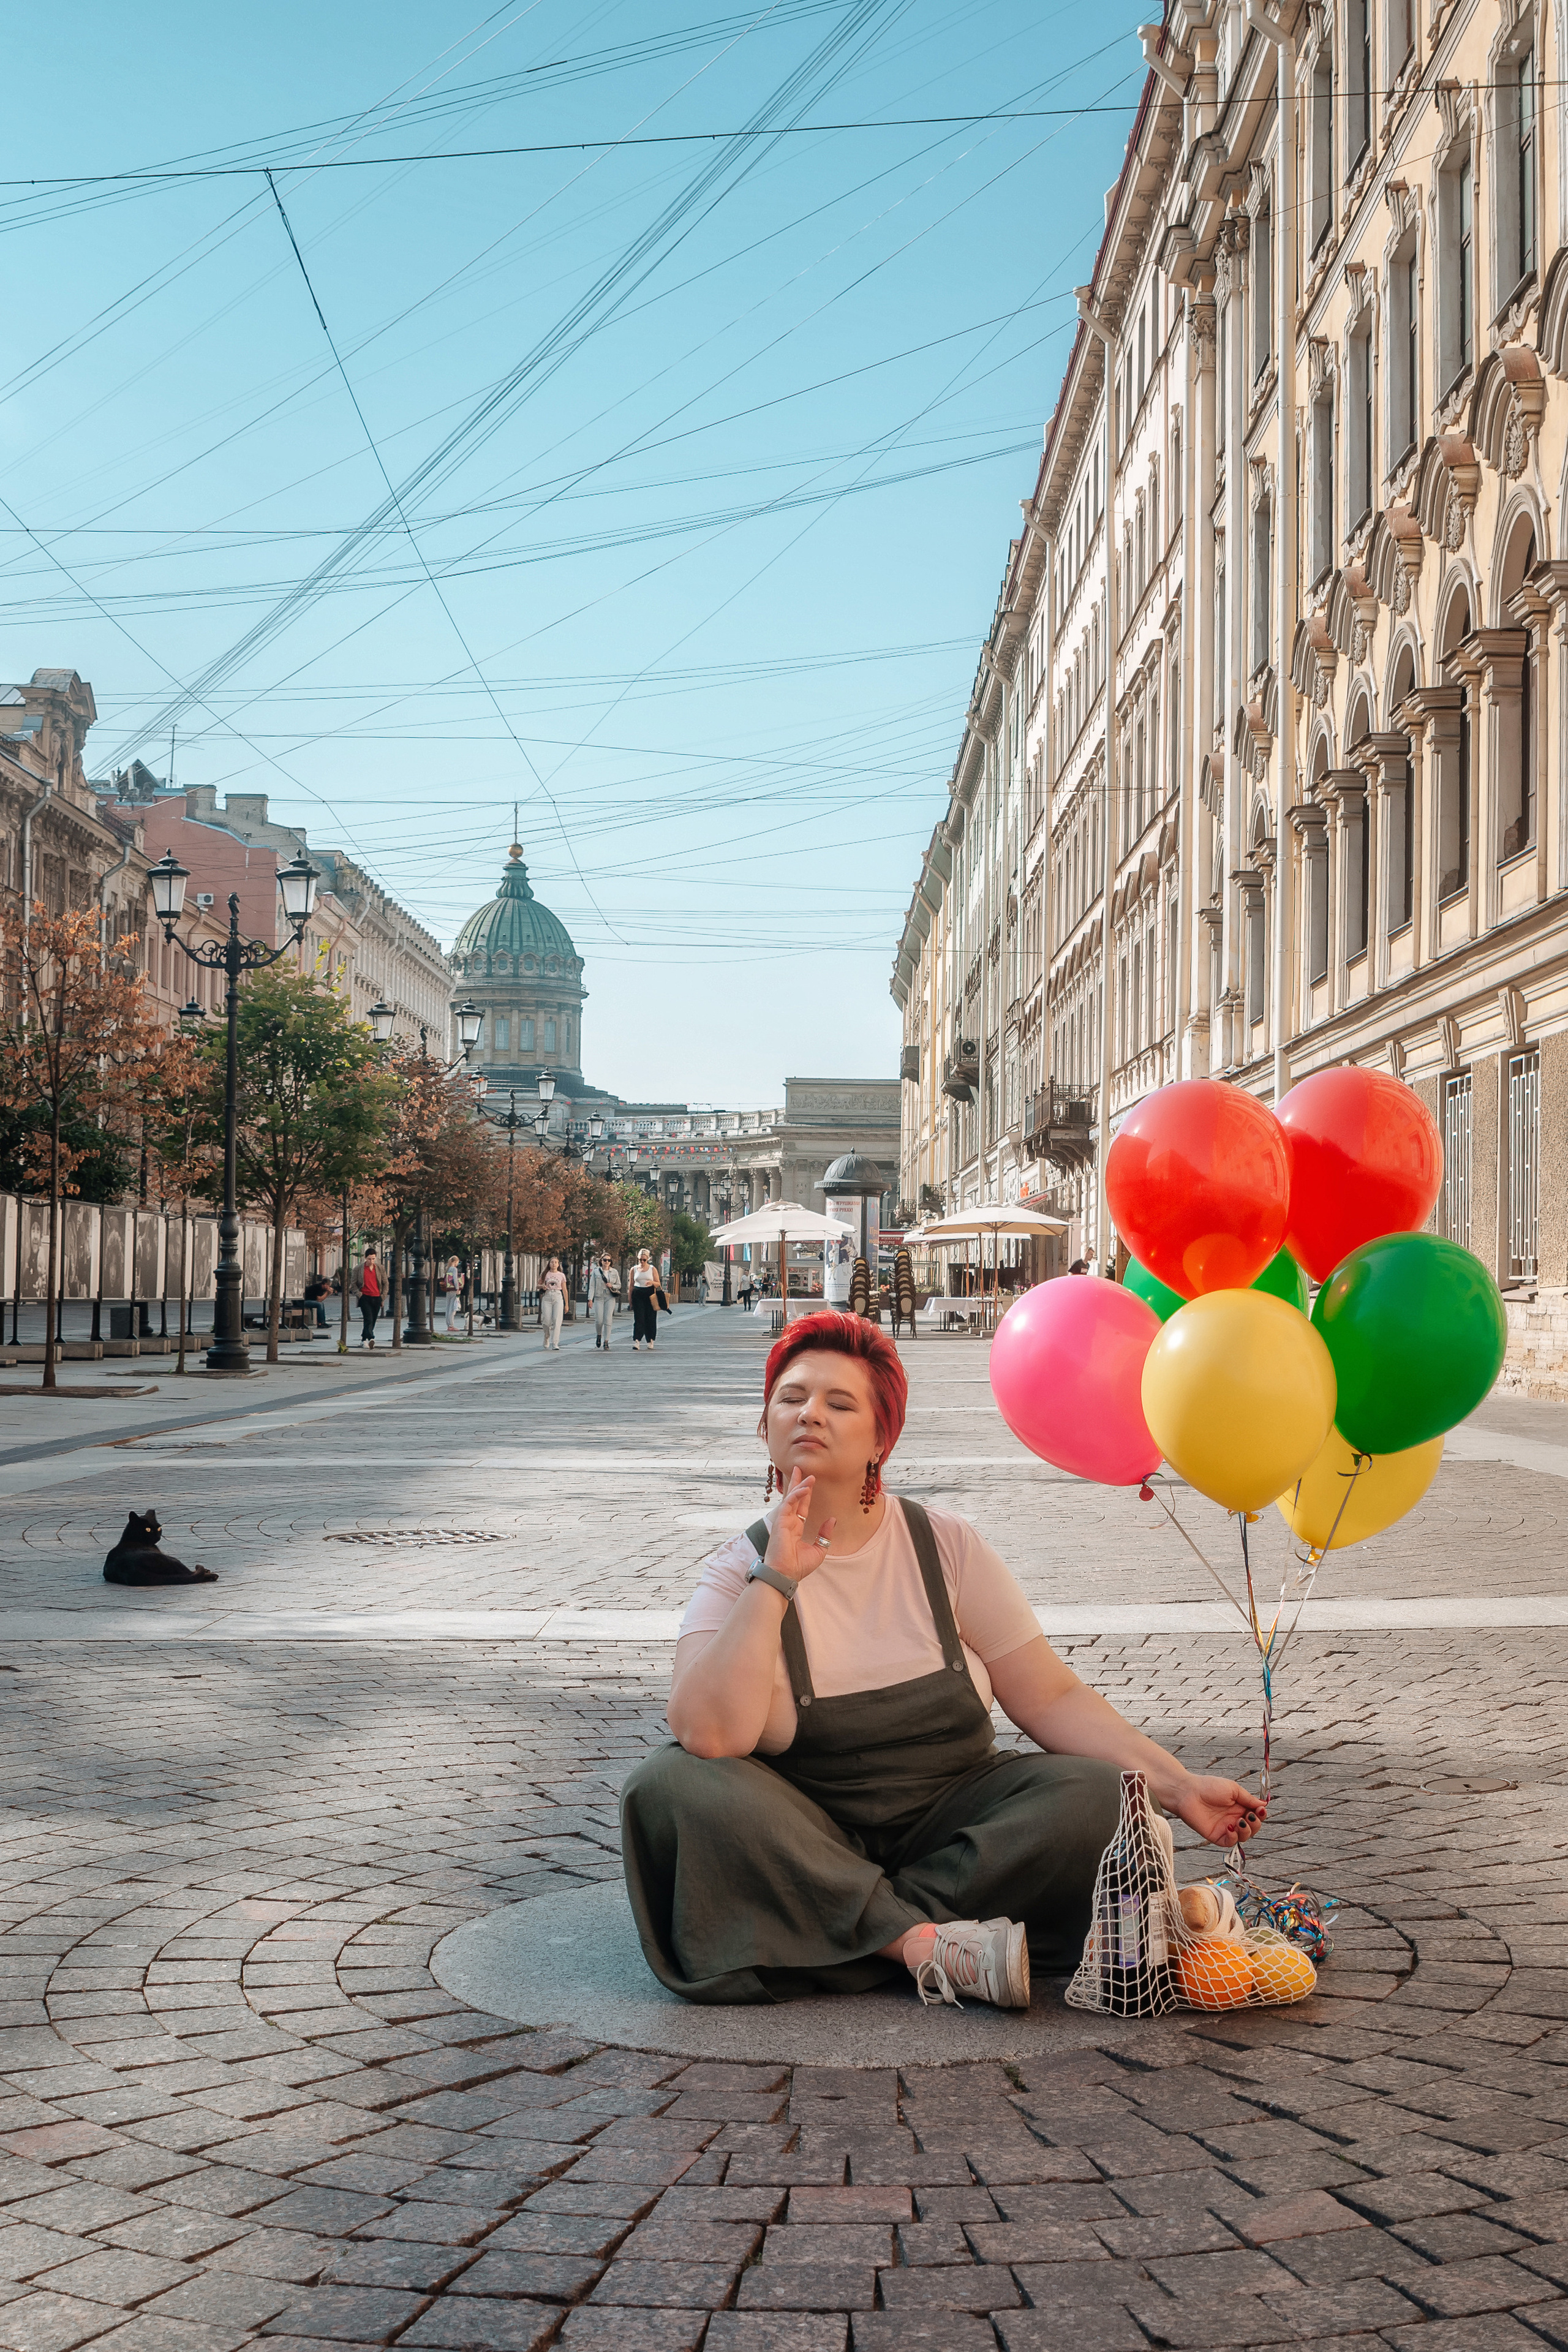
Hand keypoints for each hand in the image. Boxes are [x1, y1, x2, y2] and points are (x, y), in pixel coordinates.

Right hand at [765, 1469, 835, 1584]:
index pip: (801, 1507)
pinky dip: (796, 1495)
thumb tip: (832, 1519)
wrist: (785, 1576)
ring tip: (806, 1475)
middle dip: (797, 1483)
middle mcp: (788, 1523)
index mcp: (796, 1528)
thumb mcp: (819, 1550)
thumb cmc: (798, 1567)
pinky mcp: (780, 1522)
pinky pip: (788, 1504)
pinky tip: (804, 1488)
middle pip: (793, 1498)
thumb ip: (825, 1535)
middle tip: (800, 1468)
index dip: (805, 1494)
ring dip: (798, 1486)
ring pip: (791, 1499)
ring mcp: (783, 1522)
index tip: (809, 1482)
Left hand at [1169, 1774, 1265, 1847]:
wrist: (1188, 1792)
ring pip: (1244, 1837)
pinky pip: (1230, 1842)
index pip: (1255, 1815)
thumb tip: (1264, 1804)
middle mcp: (1233, 1818)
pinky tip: (1230, 1827)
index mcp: (1238, 1806)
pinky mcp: (1216, 1836)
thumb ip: (1248, 1799)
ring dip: (1246, 1831)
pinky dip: (1234, 1837)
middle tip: (1250, 1816)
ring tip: (1240, 1821)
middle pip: (1253, 1828)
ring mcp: (1225, 1828)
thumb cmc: (1208, 1786)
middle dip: (1255, 1824)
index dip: (1260, 1814)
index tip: (1260, 1810)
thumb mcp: (1233, 1789)